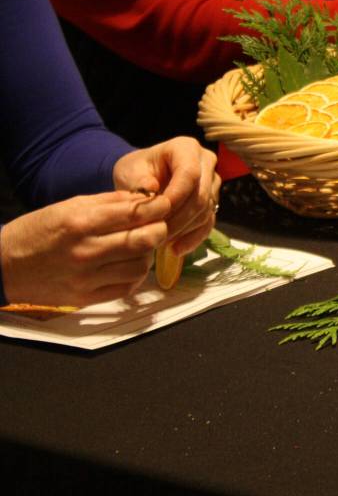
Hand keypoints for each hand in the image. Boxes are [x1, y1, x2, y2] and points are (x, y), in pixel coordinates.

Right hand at [0, 191, 170, 305]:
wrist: (4, 267)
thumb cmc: (38, 232)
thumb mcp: (69, 206)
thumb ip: (109, 203)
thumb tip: (145, 197)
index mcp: (80, 223)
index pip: (135, 214)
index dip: (158, 208)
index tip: (164, 205)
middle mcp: (85, 251)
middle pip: (144, 240)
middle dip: (159, 230)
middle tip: (158, 225)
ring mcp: (86, 278)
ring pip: (140, 266)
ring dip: (147, 254)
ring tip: (140, 246)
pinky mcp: (86, 298)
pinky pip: (127, 287)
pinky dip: (135, 275)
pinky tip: (128, 265)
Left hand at [112, 137, 219, 256]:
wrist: (142, 178)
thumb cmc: (135, 171)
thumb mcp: (129, 171)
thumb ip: (138, 180)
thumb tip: (151, 190)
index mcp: (186, 148)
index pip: (190, 173)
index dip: (176, 196)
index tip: (156, 214)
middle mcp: (206, 163)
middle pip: (201, 194)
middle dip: (179, 218)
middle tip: (157, 235)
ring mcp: (212, 183)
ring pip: (206, 210)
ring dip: (184, 230)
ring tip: (161, 242)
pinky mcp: (212, 202)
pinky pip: (209, 223)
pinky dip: (194, 238)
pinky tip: (176, 249)